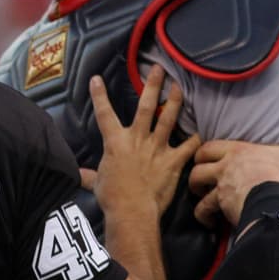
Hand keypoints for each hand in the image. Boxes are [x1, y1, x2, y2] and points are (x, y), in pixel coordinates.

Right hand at [86, 65, 200, 216]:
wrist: (132, 210)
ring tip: (179, 87)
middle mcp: (137, 139)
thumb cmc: (112, 196)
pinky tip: (199, 133)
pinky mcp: (173, 162)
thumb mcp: (97, 183)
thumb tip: (78, 175)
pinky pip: (187, 147)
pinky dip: (194, 140)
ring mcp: (157, 149)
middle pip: (146, 107)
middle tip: (159, 69)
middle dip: (152, 85)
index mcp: (115, 142)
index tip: (96, 79)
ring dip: (174, 101)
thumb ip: (89, 176)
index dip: (99, 95)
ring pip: (168, 119)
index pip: (104, 114)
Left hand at [188, 121, 278, 226]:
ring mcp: (221, 185)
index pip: (209, 147)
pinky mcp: (222, 204)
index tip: (205, 160)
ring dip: (197, 196)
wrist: (277, 196)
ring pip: (196, 187)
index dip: (204, 154)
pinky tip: (209, 222)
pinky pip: (204, 210)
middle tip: (202, 183)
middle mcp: (225, 166)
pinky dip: (203, 216)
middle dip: (196, 175)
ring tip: (204, 204)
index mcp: (238, 151)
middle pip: (197, 167)